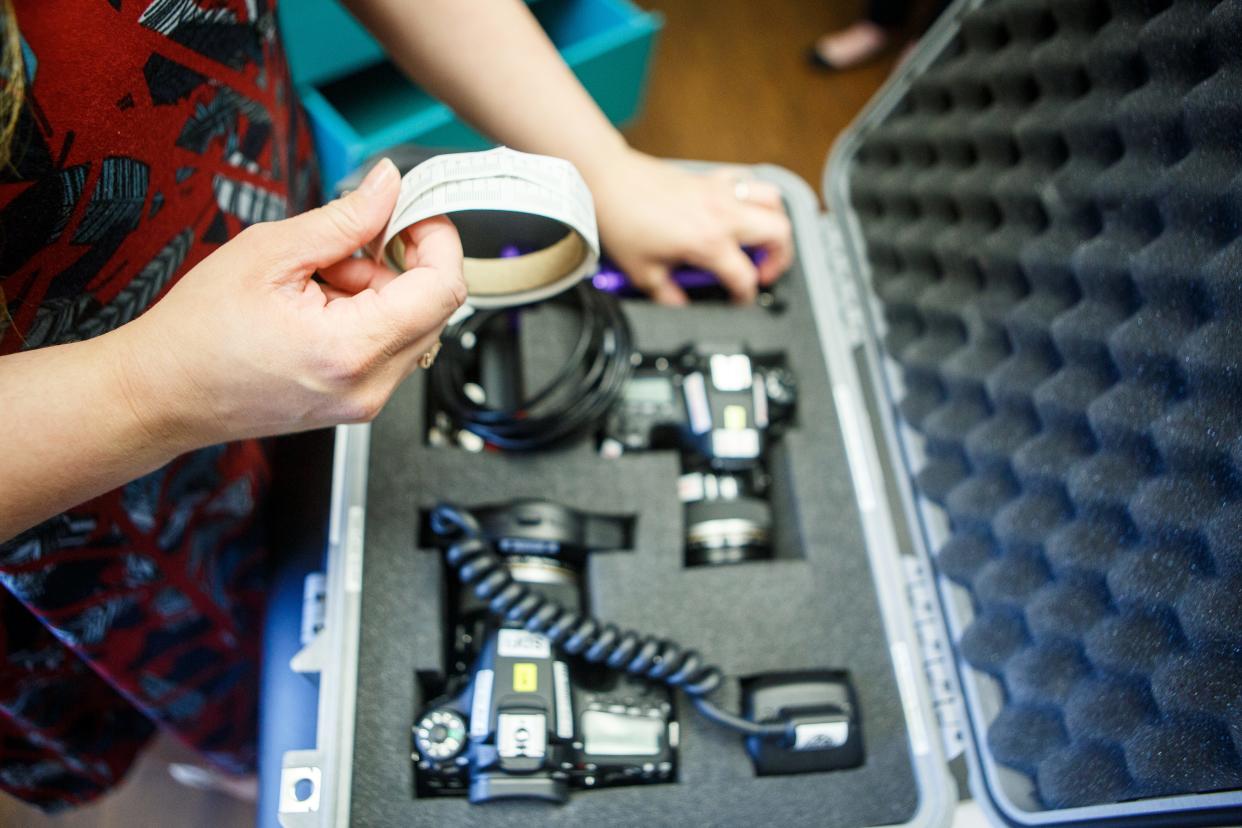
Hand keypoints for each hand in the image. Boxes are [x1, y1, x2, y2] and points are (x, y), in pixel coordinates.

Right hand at [117, 158, 465, 448]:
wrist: (162, 393)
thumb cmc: (199, 332)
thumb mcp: (270, 252)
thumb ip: (344, 219)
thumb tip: (390, 185)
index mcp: (352, 350)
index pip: (443, 288)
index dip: (437, 239)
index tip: (414, 211)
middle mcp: (369, 386)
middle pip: (433, 307)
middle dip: (398, 263)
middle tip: (343, 246)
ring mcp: (365, 400)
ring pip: (412, 325)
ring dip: (378, 290)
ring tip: (315, 282)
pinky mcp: (357, 401)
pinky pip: (389, 346)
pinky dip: (366, 315)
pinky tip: (316, 307)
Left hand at [587, 150, 793, 305]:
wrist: (610, 181)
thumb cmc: (623, 221)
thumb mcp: (643, 272)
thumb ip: (667, 295)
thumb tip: (679, 305)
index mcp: (708, 243)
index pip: (744, 277)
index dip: (746, 296)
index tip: (740, 301)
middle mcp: (723, 215)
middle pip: (778, 233)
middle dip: (780, 258)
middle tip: (765, 272)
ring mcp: (721, 192)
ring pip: (773, 199)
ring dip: (775, 221)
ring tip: (765, 239)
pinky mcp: (712, 178)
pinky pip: (747, 180)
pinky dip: (753, 194)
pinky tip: (744, 207)